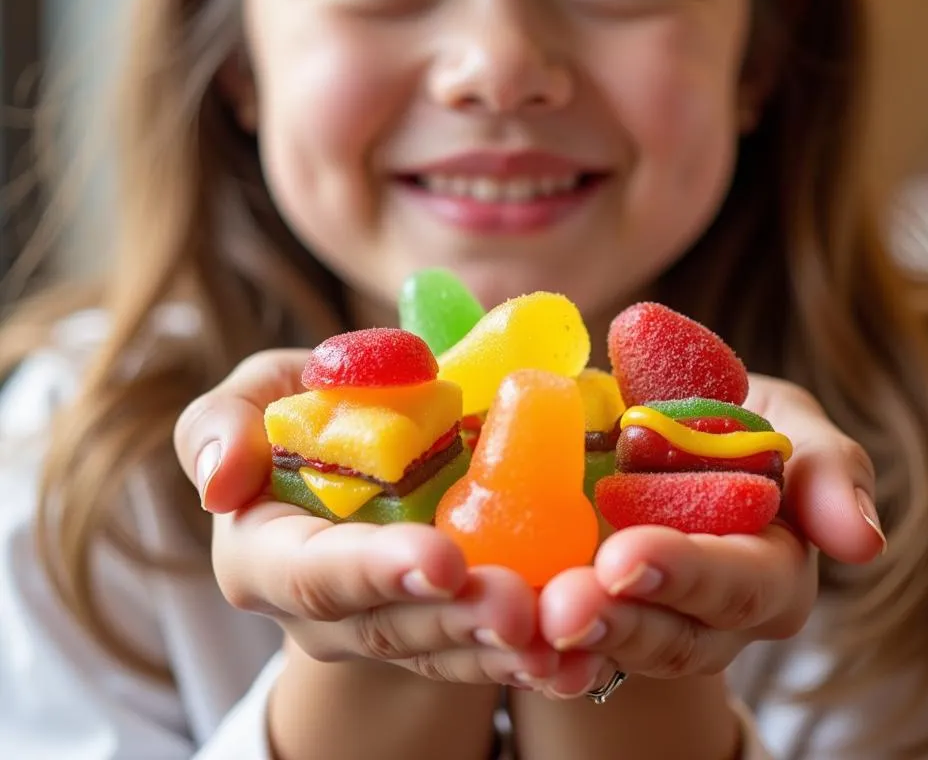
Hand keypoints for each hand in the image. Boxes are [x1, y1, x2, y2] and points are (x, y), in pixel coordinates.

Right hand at [173, 351, 555, 687]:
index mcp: (266, 556)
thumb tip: (223, 478)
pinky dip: (531, 657)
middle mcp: (323, 612)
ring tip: (556, 634)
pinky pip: (483, 652)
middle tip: (518, 605)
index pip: (312, 573)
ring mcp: (386, 627)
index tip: (440, 559)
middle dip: (455, 619)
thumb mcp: (254, 400)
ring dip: (501, 649)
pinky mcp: (441, 628)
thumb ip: (222, 424)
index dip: (374, 570)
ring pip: (444, 650)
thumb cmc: (297, 419)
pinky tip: (577, 655)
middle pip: (389, 625)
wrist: (352, 461)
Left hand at [537, 375, 883, 692]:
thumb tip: (863, 542)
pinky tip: (506, 639)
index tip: (625, 559)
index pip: (738, 582)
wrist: (673, 424)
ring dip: (573, 643)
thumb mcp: (793, 424)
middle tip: (563, 608)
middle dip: (620, 621)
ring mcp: (652, 618)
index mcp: (771, 570)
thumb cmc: (745, 424)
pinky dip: (539, 646)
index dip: (686, 574)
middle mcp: (714, 614)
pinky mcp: (596, 607)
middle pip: (675, 634)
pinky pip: (572, 642)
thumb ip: (829, 470)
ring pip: (619, 648)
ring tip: (527, 626)